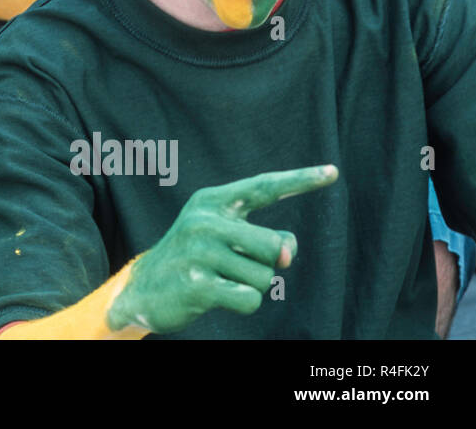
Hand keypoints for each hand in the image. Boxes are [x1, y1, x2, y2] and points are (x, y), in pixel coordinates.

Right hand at [107, 165, 338, 333]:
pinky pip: (250, 300)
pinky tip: (215, 297)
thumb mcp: (226, 240)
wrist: (142, 289)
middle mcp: (204, 220)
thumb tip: (286, 254)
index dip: (300, 180)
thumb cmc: (195, 260)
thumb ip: (264, 239)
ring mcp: (199, 251)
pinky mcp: (197, 283)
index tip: (333, 172)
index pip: (263, 187)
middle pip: (273, 245)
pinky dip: (241, 304)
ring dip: (250, 286)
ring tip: (219, 280)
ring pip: (264, 277)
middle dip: (265, 264)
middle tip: (234, 266)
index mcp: (212, 201)